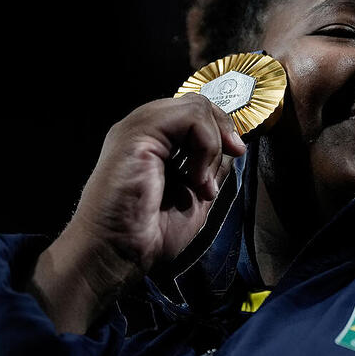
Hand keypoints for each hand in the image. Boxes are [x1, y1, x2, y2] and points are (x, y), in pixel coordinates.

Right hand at [29, 94, 245, 332]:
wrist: (118, 253)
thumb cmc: (149, 233)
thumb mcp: (195, 195)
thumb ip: (211, 168)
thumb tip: (233, 147)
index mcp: (154, 142)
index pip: (195, 113)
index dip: (221, 128)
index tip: (236, 154)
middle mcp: (144, 128)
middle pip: (197, 102)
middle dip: (223, 130)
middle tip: (233, 156)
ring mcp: (137, 127)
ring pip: (196, 106)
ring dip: (213, 144)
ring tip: (201, 183)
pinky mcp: (137, 132)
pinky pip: (190, 117)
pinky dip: (206, 146)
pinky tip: (195, 179)